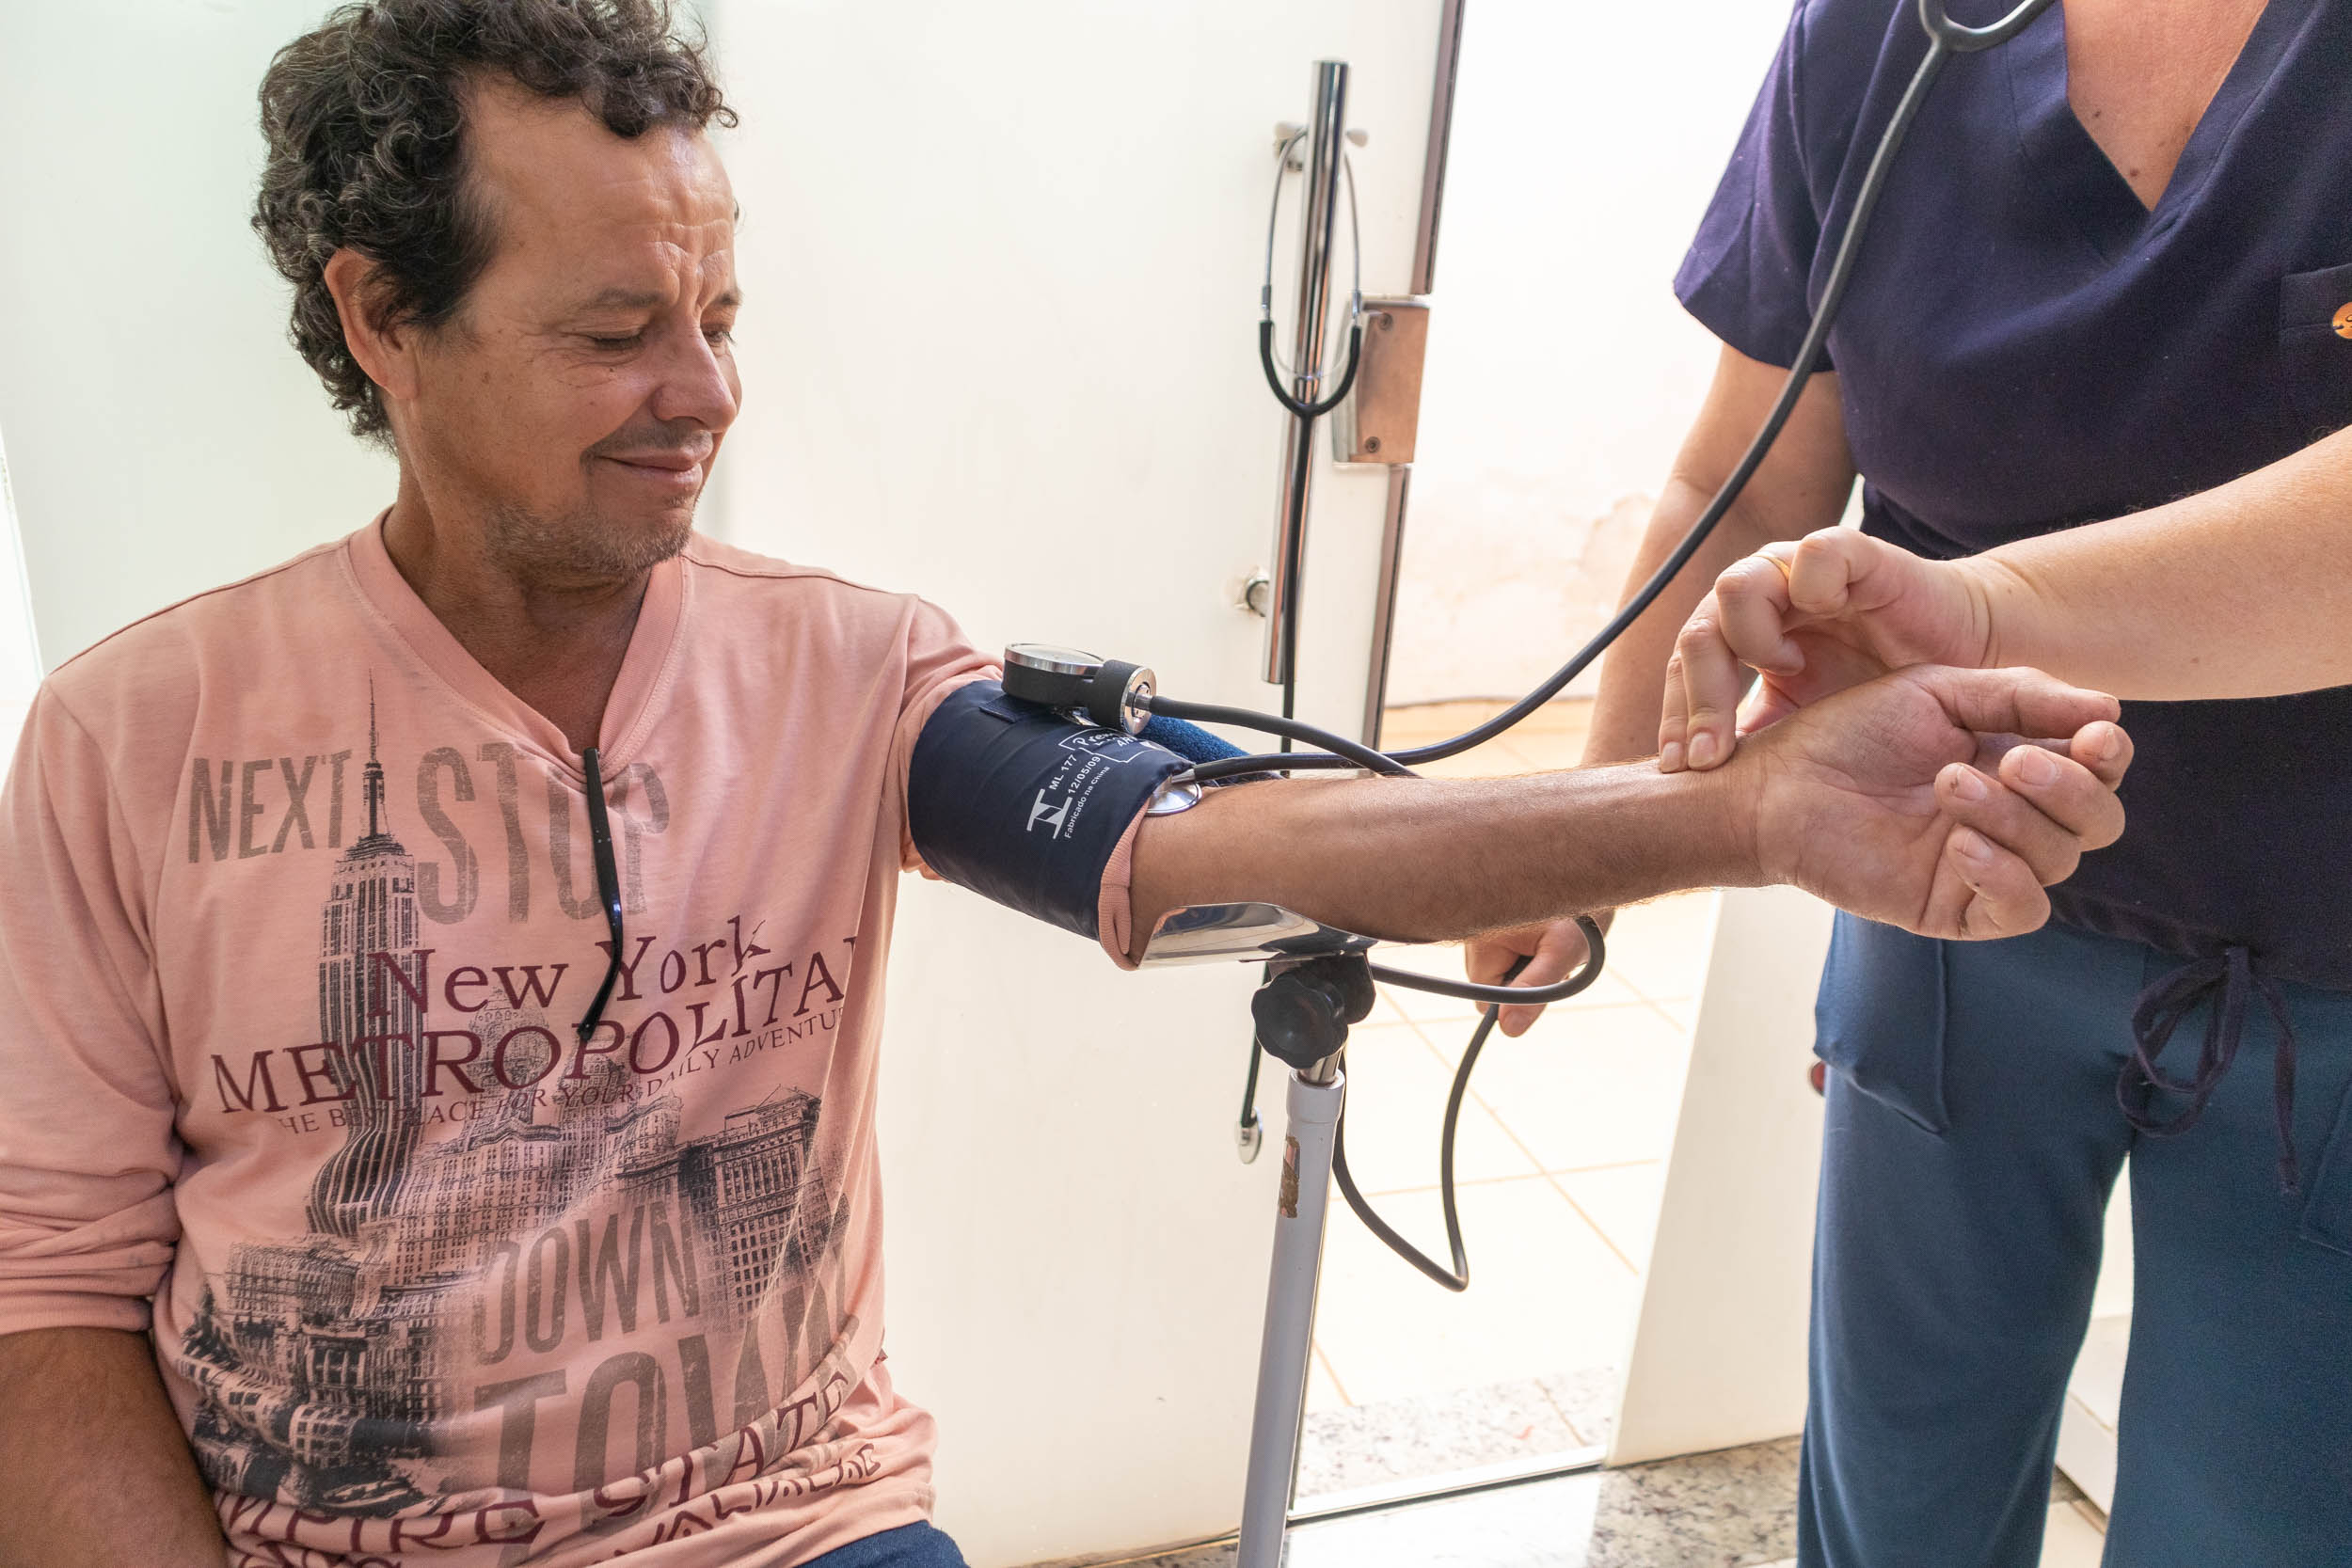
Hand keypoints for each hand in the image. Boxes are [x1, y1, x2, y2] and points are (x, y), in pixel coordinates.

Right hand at [1465, 916, 1595, 1037]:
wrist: (1587, 871)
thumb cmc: (1580, 914)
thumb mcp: (1562, 953)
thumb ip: (1535, 990)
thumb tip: (1508, 1029)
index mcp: (1480, 939)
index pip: (1482, 997)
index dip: (1514, 997)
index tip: (1544, 978)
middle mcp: (1470, 931)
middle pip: (1486, 983)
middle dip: (1518, 979)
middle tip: (1550, 957)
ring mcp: (1477, 924)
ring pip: (1493, 968)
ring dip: (1521, 964)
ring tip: (1548, 941)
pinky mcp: (1487, 919)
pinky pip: (1497, 952)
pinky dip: (1519, 950)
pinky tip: (1538, 933)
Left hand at [1660, 528, 1994, 772]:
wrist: (1963, 658)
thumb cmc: (1885, 697)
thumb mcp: (1812, 732)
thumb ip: (1763, 748)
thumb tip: (1703, 802)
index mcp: (1743, 637)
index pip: (1685, 671)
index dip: (1677, 719)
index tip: (1681, 771)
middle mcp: (1764, 600)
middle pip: (1698, 634)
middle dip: (1698, 699)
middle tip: (1712, 756)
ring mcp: (1802, 573)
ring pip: (1736, 587)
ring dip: (1750, 639)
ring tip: (1785, 674)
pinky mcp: (1854, 554)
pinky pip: (1813, 553)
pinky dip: (1809, 590)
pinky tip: (1824, 638)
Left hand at [1728, 664, 2130, 939]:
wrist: (1779, 782)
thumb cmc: (1850, 731)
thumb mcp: (1938, 692)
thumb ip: (2020, 696)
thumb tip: (2111, 708)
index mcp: (2018, 761)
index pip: (2099, 769)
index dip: (2109, 754)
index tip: (2094, 734)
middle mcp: (2014, 817)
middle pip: (2098, 821)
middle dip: (2071, 789)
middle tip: (2012, 761)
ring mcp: (1987, 865)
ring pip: (2059, 859)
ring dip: (2016, 818)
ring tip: (1950, 785)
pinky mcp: (1954, 908)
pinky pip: (2021, 909)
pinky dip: (2005, 875)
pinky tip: (1959, 843)